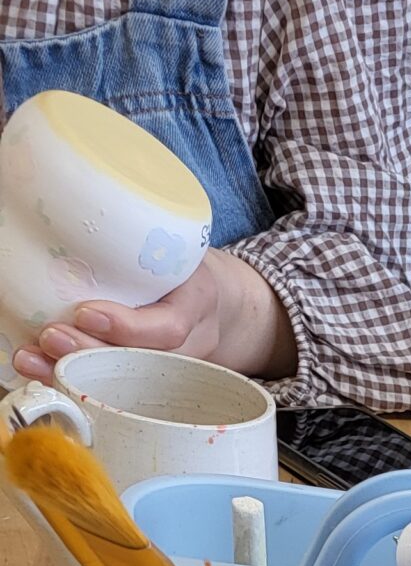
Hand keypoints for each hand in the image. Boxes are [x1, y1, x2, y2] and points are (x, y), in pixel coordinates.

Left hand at [10, 248, 296, 384]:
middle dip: (91, 354)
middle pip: (140, 366)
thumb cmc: (188, 267)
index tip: (86, 312)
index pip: (168, 328)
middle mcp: (185, 346)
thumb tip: (62, 175)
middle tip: (49, 336)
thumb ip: (140, 227)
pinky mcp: (148, 380)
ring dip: (73, 375)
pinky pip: (114, 390)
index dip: (128, 327)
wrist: (224, 307)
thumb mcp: (181, 244)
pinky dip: (76, 384)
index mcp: (197, 304)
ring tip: (32, 359)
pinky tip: (42, 373)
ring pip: (125, 385)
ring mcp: (167, 371)